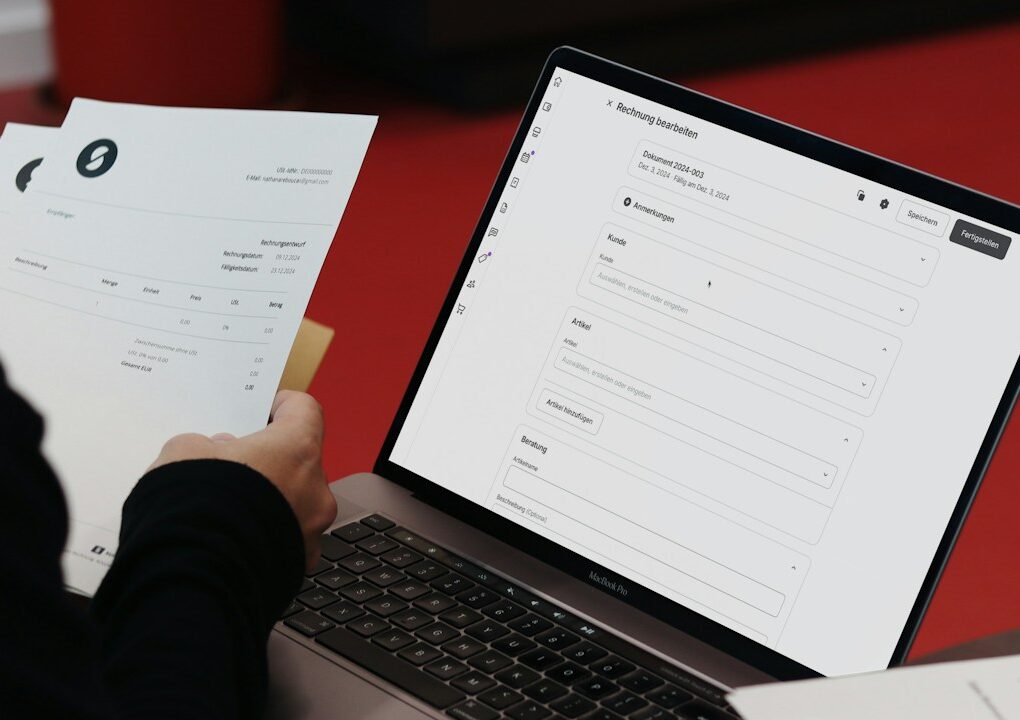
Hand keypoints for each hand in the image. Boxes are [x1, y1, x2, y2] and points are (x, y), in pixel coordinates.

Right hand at [149, 390, 336, 570]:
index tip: (266, 408)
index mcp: (297, 449)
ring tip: (229, 507)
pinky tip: (233, 539)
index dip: (283, 405)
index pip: (305, 410)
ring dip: (271, 501)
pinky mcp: (299, 565)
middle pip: (300, 462)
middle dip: (270, 462)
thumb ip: (205, 445)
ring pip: (296, 504)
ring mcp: (313, 530)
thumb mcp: (184, 454)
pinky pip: (287, 540)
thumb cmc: (195, 507)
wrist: (194, 578)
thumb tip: (218, 453)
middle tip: (235, 466)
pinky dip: (267, 536)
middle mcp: (316, 489)